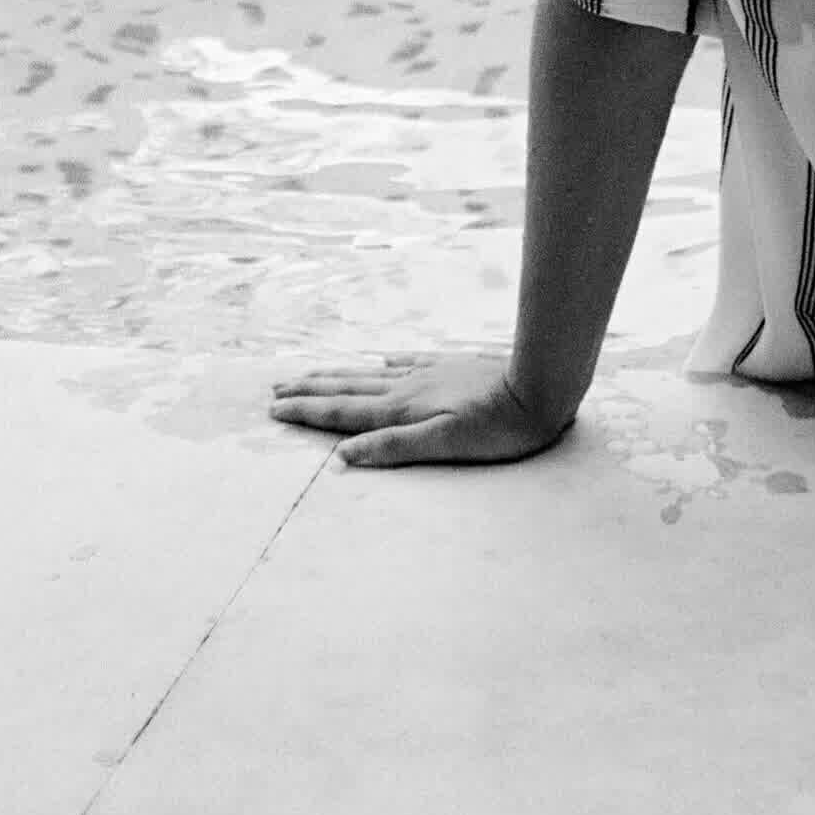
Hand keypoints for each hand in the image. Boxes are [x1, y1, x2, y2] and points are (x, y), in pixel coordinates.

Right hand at [268, 352, 574, 467]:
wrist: (540, 385)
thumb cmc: (497, 428)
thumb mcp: (445, 446)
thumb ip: (394, 448)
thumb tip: (343, 455)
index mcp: (402, 410)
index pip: (344, 412)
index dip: (308, 412)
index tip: (274, 408)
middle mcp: (408, 386)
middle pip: (349, 388)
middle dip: (311, 390)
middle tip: (277, 388)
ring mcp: (429, 372)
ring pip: (372, 373)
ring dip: (338, 374)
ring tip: (312, 373)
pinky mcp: (450, 366)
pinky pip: (406, 361)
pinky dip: (384, 362)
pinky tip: (380, 358)